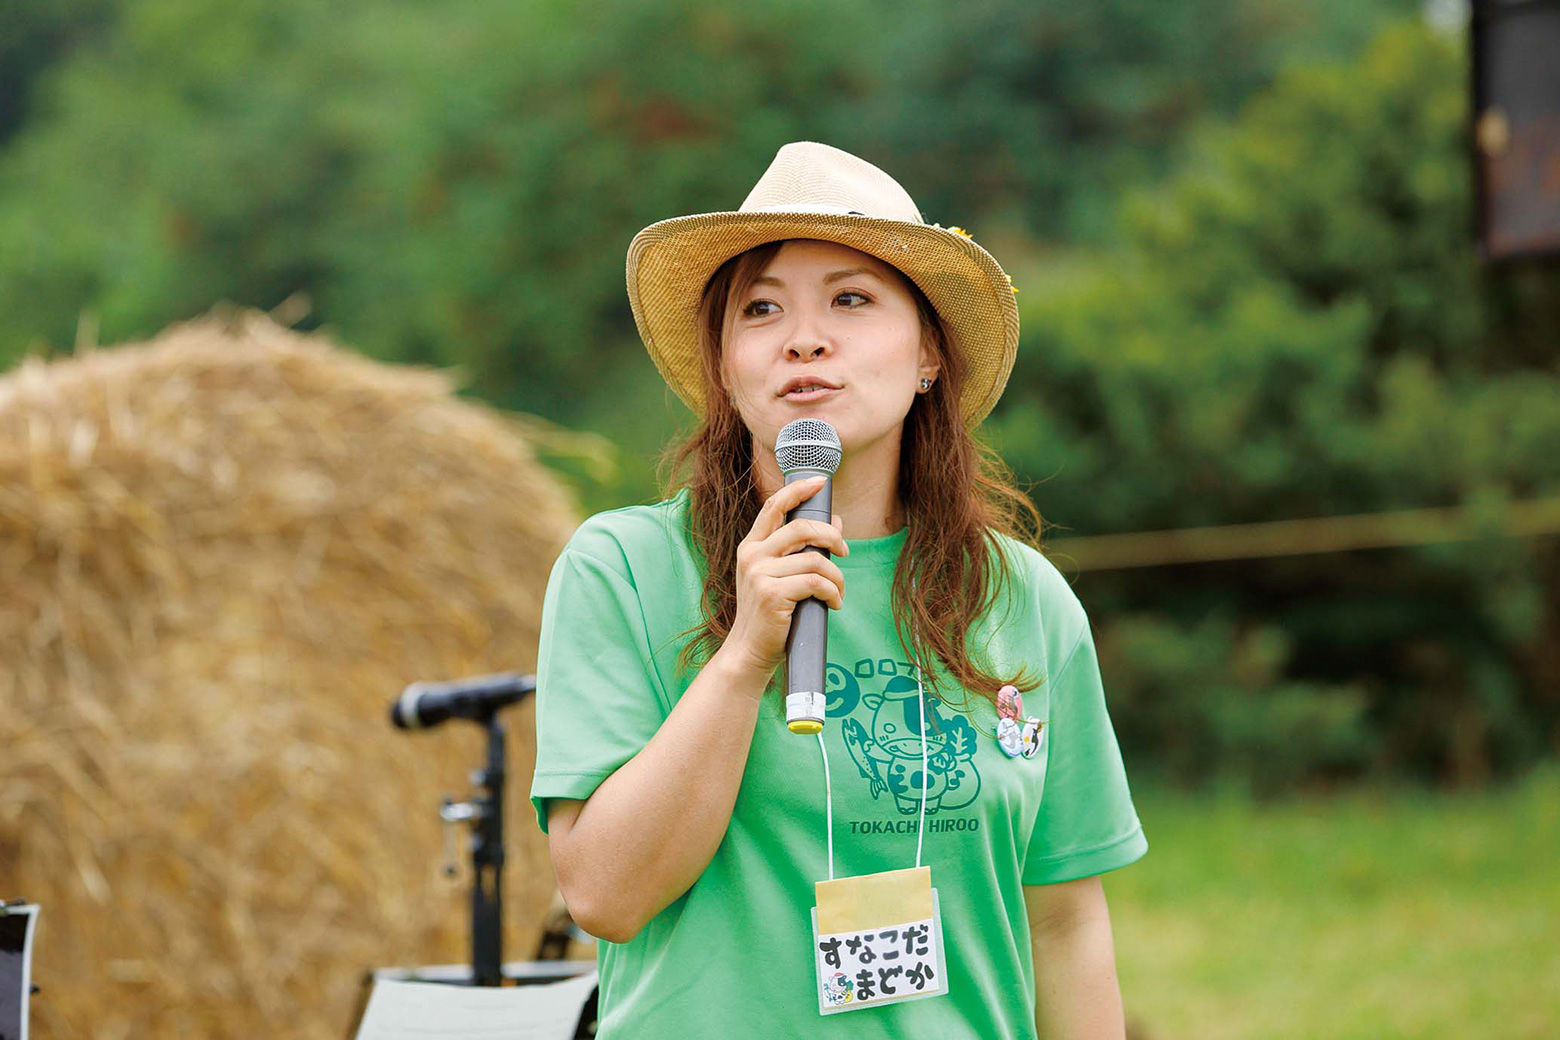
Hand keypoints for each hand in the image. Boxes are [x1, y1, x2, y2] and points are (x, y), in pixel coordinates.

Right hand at [721, 475, 848, 681]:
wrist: (750, 651)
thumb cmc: (769, 614)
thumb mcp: (780, 576)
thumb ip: (801, 550)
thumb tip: (836, 522)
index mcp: (751, 547)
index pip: (774, 506)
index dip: (798, 490)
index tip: (820, 482)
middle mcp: (752, 556)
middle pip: (802, 528)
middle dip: (832, 537)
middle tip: (845, 551)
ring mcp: (760, 575)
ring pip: (815, 560)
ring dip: (837, 577)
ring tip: (839, 592)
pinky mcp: (773, 595)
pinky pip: (816, 583)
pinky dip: (833, 593)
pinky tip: (834, 603)